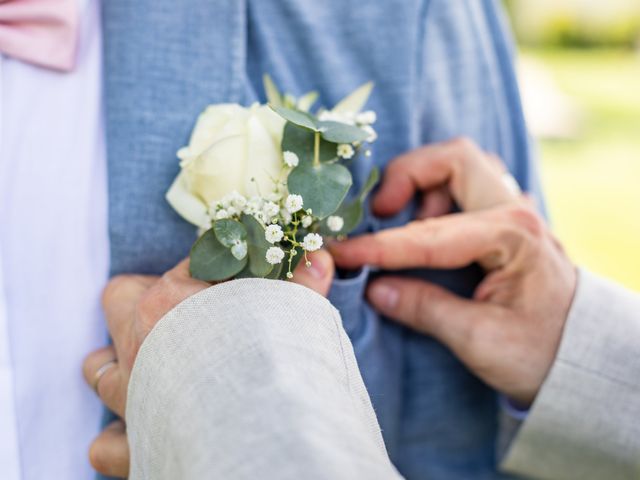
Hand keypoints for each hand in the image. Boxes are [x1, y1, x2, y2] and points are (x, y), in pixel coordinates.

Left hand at [82, 251, 334, 477]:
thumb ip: (304, 284)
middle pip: (120, 296)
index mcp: (172, 300)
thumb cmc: (272, 363)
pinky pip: (106, 444)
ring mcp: (129, 394)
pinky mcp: (133, 445)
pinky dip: (118, 438)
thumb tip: (319, 257)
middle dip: (141, 296)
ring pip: (98, 368)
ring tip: (146, 366)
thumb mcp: (294, 314)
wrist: (259, 430)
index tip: (231, 278)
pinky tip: (140, 431)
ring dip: (117, 365)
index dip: (213, 269)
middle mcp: (140, 342)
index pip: (189, 264)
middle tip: (176, 308)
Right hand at [331, 138, 576, 406]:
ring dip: (422, 183)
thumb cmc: (539, 352)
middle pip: (454, 159)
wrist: (581, 356)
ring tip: (402, 222)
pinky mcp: (505, 220)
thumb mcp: (480, 341)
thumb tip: (374, 288)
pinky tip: (424, 228)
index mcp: (513, 237)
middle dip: (408, 175)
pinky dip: (436, 195)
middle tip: (381, 211)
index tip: (341, 252)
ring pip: (460, 166)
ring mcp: (513, 210)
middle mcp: (515, 211)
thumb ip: (425, 310)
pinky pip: (466, 186)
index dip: (379, 245)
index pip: (431, 234)